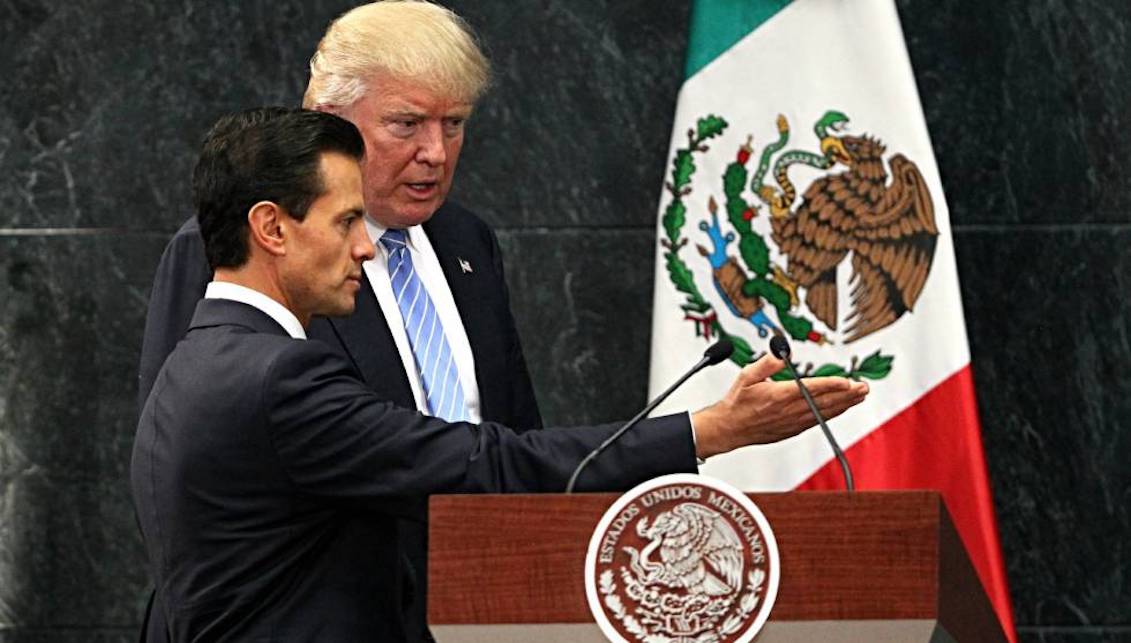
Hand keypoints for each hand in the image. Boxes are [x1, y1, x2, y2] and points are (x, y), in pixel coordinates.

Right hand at [690, 353, 868, 458]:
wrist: (729, 429)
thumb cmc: (737, 403)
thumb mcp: (746, 376)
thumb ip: (765, 364)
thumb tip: (780, 353)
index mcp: (779, 395)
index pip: (812, 388)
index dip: (832, 385)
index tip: (848, 381)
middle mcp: (789, 410)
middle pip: (824, 401)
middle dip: (847, 394)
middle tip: (863, 387)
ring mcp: (793, 422)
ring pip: (825, 412)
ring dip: (844, 404)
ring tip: (858, 396)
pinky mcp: (793, 429)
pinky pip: (818, 421)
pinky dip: (832, 414)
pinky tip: (840, 409)